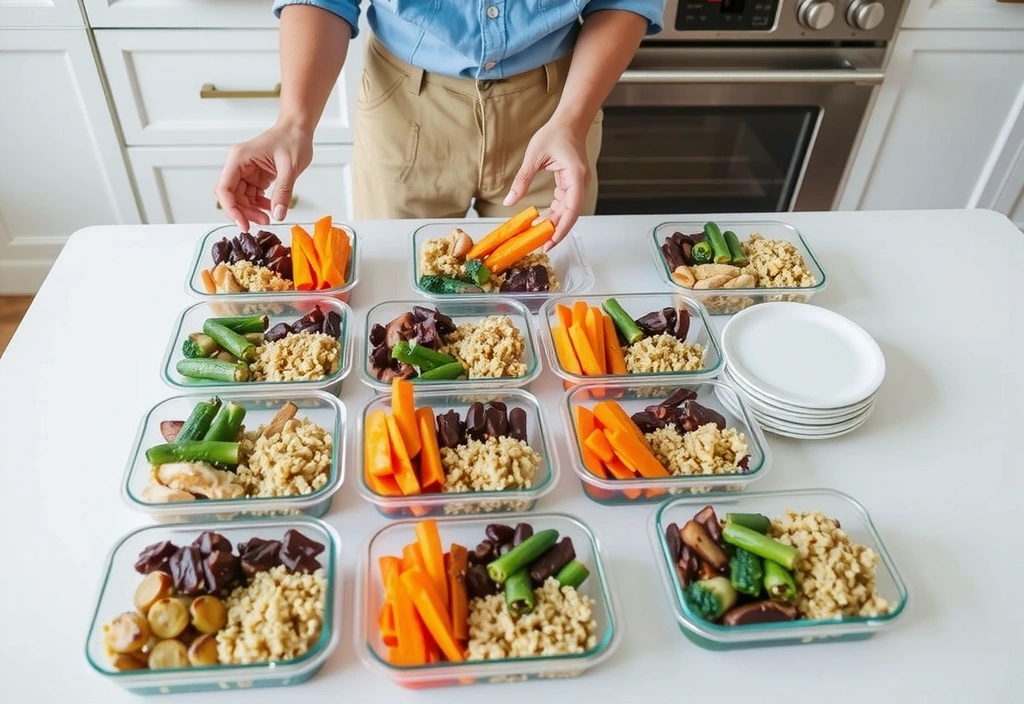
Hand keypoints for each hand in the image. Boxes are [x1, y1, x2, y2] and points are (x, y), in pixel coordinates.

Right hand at [215, 121, 313, 232]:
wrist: (298, 129)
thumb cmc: (292, 139)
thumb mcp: (290, 168)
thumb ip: (283, 192)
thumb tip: (278, 214)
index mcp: (239, 158)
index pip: (224, 189)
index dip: (231, 209)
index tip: (243, 224)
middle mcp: (238, 165)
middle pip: (231, 196)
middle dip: (244, 212)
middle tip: (263, 222)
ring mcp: (246, 171)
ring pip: (241, 198)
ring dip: (252, 210)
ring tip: (269, 218)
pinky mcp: (255, 175)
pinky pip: (251, 195)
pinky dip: (259, 204)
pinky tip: (271, 208)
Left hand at [503, 119, 589, 248]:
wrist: (569, 122)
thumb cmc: (555, 133)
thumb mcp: (534, 156)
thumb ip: (522, 180)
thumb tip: (509, 201)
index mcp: (575, 177)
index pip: (571, 210)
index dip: (561, 228)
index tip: (550, 242)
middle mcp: (580, 183)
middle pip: (571, 214)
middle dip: (558, 231)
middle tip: (542, 245)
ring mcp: (578, 184)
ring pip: (568, 211)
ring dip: (555, 223)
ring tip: (539, 235)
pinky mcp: (572, 184)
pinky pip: (566, 203)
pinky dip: (555, 213)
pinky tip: (543, 220)